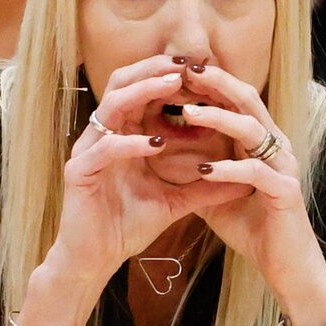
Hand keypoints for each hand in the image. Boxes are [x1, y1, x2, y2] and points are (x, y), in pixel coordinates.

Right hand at [50, 57, 242, 287]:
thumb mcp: (175, 202)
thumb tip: (246, 183)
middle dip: (153, 69)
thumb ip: (205, 188)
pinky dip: (130, 143)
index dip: (168, 76)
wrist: (95, 260)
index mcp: (123, 135)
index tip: (202, 71)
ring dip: (142, 91)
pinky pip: (105, 148)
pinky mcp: (79, 172)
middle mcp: (104, 135)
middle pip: (122, 84)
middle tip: (187, 65)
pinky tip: (156, 144)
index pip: (142, 91)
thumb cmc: (128, 226)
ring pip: (111, 105)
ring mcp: (88, 151)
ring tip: (172, 85)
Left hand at [175, 62, 325, 309]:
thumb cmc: (252, 226)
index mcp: (259, 142)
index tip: (175, 70)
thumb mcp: (213, 191)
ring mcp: (283, 167)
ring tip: (188, 113)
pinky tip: (205, 170)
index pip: (234, 100)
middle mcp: (275, 147)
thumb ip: (194, 165)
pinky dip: (230, 169)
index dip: (208, 84)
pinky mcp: (285, 192)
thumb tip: (159, 146)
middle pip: (248, 101)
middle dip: (216, 83)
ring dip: (220, 119)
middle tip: (184, 70)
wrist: (285, 266)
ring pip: (253, 130)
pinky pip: (256, 174)